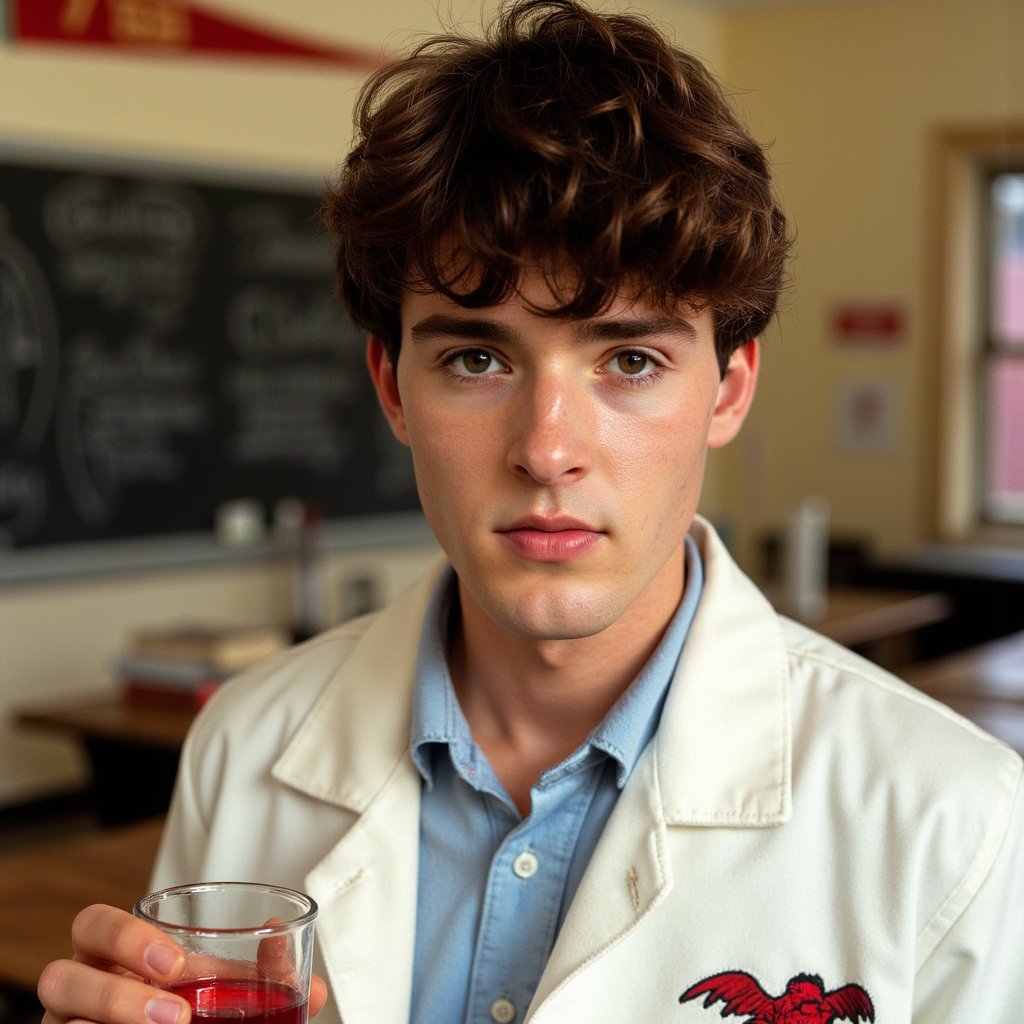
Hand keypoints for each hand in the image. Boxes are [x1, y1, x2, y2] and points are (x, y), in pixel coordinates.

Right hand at [38, 904, 328, 1023]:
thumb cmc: (190, 1014)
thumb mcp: (224, 993)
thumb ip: (265, 981)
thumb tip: (318, 987)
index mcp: (115, 957)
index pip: (94, 926)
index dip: (124, 937)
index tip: (175, 962)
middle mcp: (82, 992)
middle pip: (59, 976)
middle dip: (113, 991)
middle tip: (174, 1011)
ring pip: (60, 1023)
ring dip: (113, 1019)